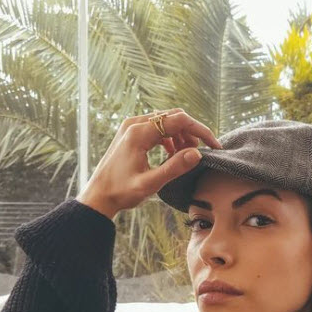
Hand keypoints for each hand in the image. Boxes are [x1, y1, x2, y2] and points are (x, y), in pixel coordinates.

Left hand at [76, 108, 222, 218]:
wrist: (98, 195)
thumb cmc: (121, 192)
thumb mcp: (150, 184)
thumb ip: (174, 168)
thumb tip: (196, 154)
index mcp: (139, 133)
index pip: (178, 120)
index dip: (200, 131)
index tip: (214, 146)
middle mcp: (134, 124)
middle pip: (173, 116)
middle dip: (192, 132)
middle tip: (200, 152)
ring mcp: (131, 126)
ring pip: (166, 120)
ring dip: (181, 135)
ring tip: (186, 155)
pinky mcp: (131, 132)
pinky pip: (156, 127)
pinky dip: (170, 137)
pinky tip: (172, 153)